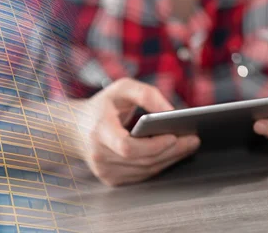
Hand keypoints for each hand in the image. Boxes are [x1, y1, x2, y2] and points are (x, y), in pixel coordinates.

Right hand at [74, 78, 199, 185]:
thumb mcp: (121, 88)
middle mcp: (99, 155)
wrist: (73, 128)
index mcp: (98, 131)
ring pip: (146, 170)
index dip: (153, 145)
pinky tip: (172, 153)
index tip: (174, 136)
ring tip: (188, 145)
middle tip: (193, 139)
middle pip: (143, 160)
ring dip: (170, 159)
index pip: (127, 147)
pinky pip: (142, 174)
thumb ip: (146, 94)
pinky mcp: (110, 179)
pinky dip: (159, 164)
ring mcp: (104, 171)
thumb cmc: (101, 106)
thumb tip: (171, 112)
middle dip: (172, 150)